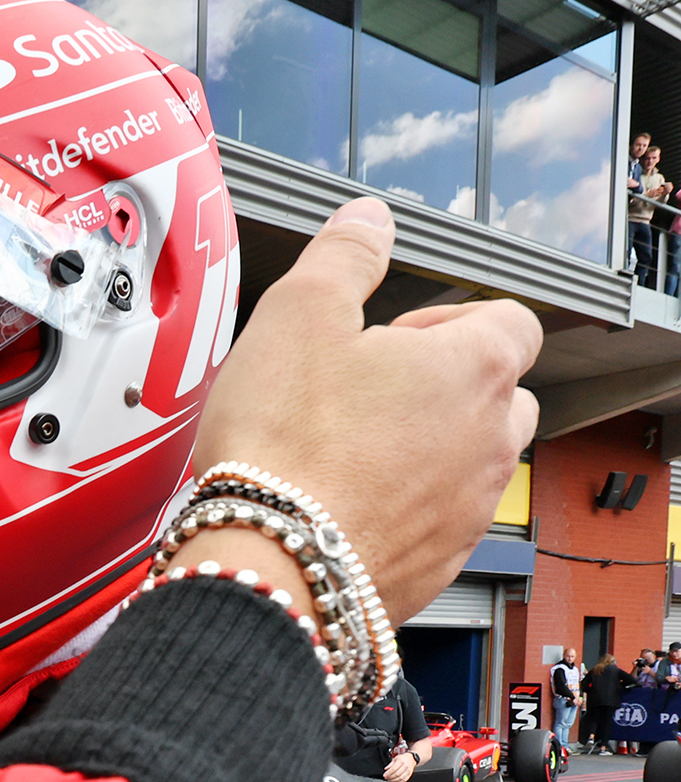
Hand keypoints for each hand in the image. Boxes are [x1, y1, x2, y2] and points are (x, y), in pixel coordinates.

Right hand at [188, 198, 539, 623]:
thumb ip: (343, 255)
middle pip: (499, 393)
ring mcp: (468, 507)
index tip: (393, 332)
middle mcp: (489, 439)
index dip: (450, 317)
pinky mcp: (437, 561)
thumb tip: (368, 220)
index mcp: (472, 368)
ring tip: (351, 447)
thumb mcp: (298, 314)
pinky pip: (436, 519)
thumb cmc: (285, 444)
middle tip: (369, 389)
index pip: (510, 320)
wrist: (270, 561)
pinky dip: (402, 504)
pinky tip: (339, 499)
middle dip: (444, 385)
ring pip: (470, 459)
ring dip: (426, 446)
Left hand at [381, 751, 416, 781]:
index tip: (384, 775)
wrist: (411, 759)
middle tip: (386, 778)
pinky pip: (404, 780)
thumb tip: (386, 769)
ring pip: (400, 778)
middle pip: (397, 774)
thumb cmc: (402, 758)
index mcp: (401, 761)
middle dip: (390, 777)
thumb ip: (390, 764)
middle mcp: (405, 766)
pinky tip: (394, 781)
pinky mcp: (409, 775)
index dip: (388, 773)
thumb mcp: (395, 759)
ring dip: (394, 780)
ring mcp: (408, 771)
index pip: (394, 769)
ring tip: (389, 780)